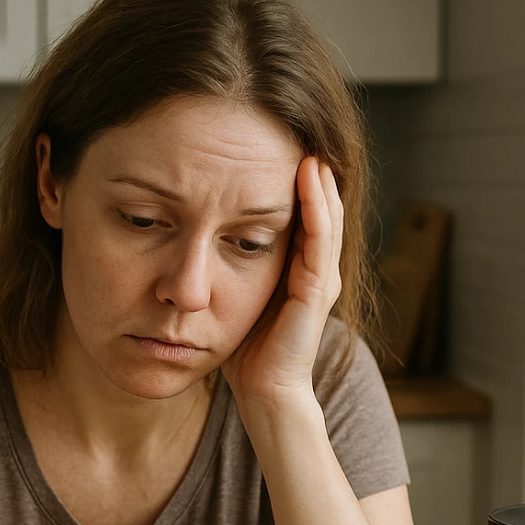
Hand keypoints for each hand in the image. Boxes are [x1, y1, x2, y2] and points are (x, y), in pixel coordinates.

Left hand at [222, 155, 343, 411]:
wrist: (265, 393)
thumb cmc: (247, 352)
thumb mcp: (236, 295)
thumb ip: (231, 265)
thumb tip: (197, 231)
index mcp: (301, 270)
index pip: (304, 213)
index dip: (293, 181)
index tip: (272, 146)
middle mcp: (318, 270)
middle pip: (321, 208)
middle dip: (311, 172)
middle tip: (296, 131)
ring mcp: (321, 279)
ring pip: (327, 216)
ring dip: (319, 179)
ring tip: (307, 142)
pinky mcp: (318, 290)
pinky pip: (321, 238)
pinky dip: (317, 204)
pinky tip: (309, 176)